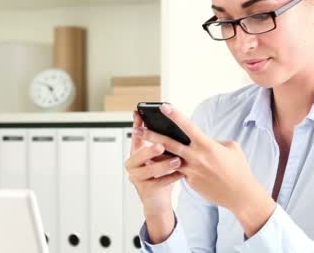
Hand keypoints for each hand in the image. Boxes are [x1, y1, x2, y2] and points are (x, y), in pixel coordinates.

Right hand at [124, 110, 183, 242]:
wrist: (158, 201)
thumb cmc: (161, 174)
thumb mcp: (160, 156)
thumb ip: (162, 142)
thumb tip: (176, 125)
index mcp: (136, 152)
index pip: (136, 136)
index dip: (137, 125)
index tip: (139, 113)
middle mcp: (132, 164)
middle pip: (139, 154)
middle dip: (151, 150)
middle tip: (162, 145)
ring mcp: (136, 177)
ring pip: (149, 170)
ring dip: (164, 165)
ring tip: (177, 161)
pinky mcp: (145, 190)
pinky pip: (158, 183)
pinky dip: (170, 178)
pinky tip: (181, 174)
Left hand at [135, 103, 275, 236]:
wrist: (240, 195)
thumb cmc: (238, 169)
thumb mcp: (230, 147)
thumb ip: (213, 141)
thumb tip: (200, 140)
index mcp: (207, 145)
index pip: (188, 127)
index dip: (175, 115)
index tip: (163, 106)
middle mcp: (197, 158)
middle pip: (169, 144)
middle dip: (151, 135)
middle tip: (137, 129)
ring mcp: (192, 172)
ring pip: (169, 160)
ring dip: (155, 154)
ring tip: (141, 149)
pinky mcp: (190, 183)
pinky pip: (179, 172)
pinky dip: (172, 167)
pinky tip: (163, 165)